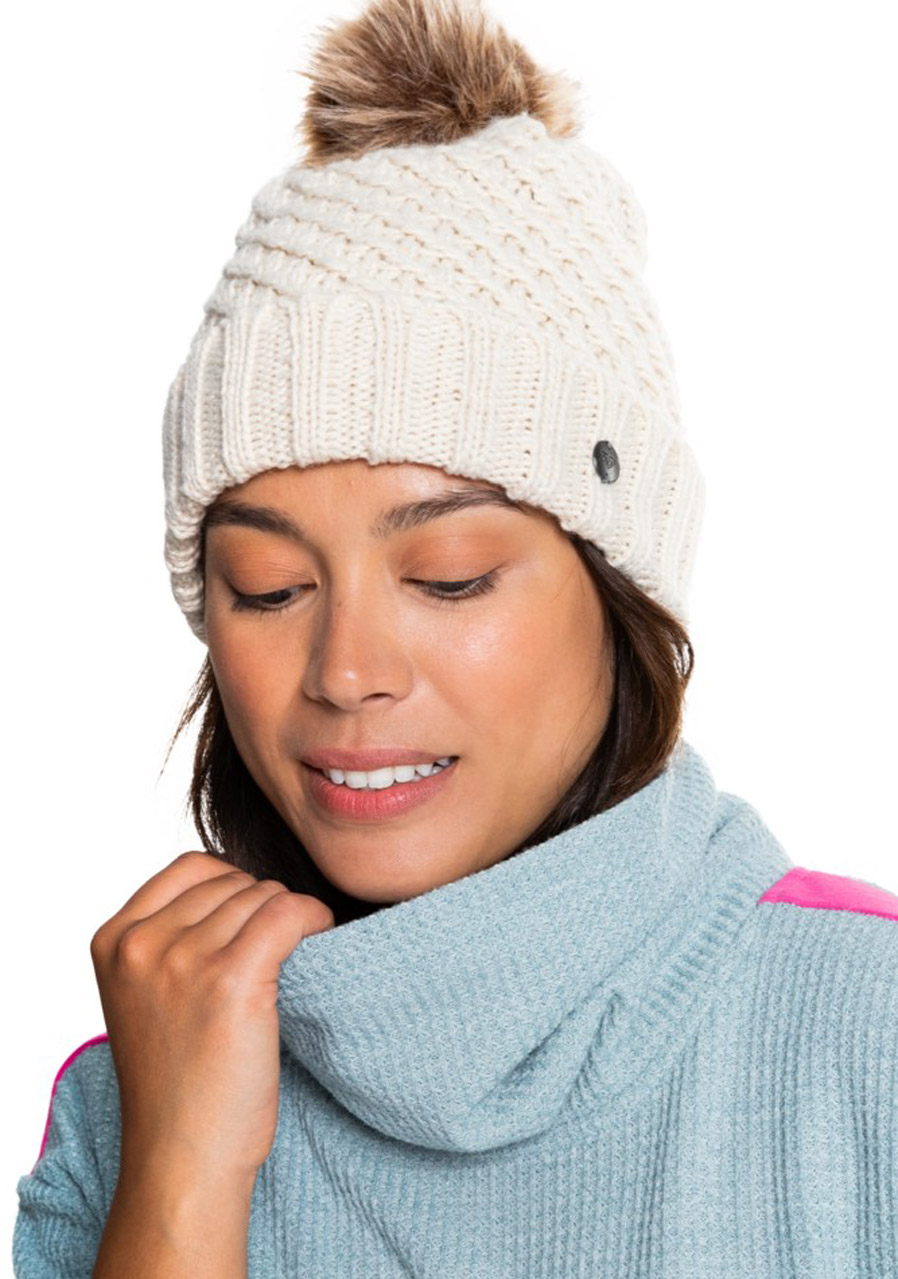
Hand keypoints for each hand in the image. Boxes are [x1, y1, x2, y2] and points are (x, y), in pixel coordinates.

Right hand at [90, 850, 334, 1185]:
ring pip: (263, 895)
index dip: (233, 885)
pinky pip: (288, 913)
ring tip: (294, 954)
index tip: (252, 921)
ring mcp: (182, 960)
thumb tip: (243, 887)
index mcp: (113, 940)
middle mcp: (141, 944)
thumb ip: (170, 938)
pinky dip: (313, 917)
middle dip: (263, 907)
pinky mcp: (230, 980)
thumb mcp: (145, 996)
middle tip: (279, 949)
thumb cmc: (176, 1084)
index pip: (190, 868)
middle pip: (231, 882)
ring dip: (290, 916)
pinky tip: (321, 936)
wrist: (182, 1159)